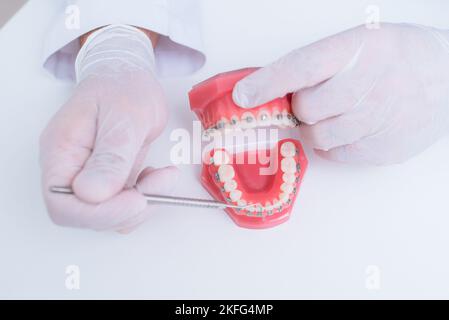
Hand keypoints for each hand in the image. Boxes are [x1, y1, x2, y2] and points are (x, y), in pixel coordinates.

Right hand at [40, 25, 177, 231]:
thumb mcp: (125, 117)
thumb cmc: (124, 88)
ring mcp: (89, 176)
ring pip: (108, 214)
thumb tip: (91, 195)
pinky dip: (146, 197)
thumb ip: (110, 157)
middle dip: (126, 209)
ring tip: (162, 176)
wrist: (131, 77)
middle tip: (159, 183)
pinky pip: (123, 205)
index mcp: (61, 151)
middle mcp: (70, 168)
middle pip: (85, 214)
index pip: (62, 204)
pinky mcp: (109, 180)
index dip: (98, 213)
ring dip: (141, 203)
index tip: (137, 200)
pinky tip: (156, 176)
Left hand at [233, 23, 448, 164]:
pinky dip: (335, 143)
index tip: (243, 96)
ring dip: (317, 128)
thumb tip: (264, 87)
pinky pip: (336, 154)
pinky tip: (353, 127)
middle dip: (302, 107)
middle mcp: (369, 83)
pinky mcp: (382, 149)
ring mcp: (378, 120)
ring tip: (338, 113)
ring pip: (318, 137)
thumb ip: (315, 65)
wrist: (447, 80)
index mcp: (358, 49)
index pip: (301, 67)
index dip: (267, 83)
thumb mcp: (359, 44)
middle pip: (306, 109)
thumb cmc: (396, 59)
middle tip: (315, 99)